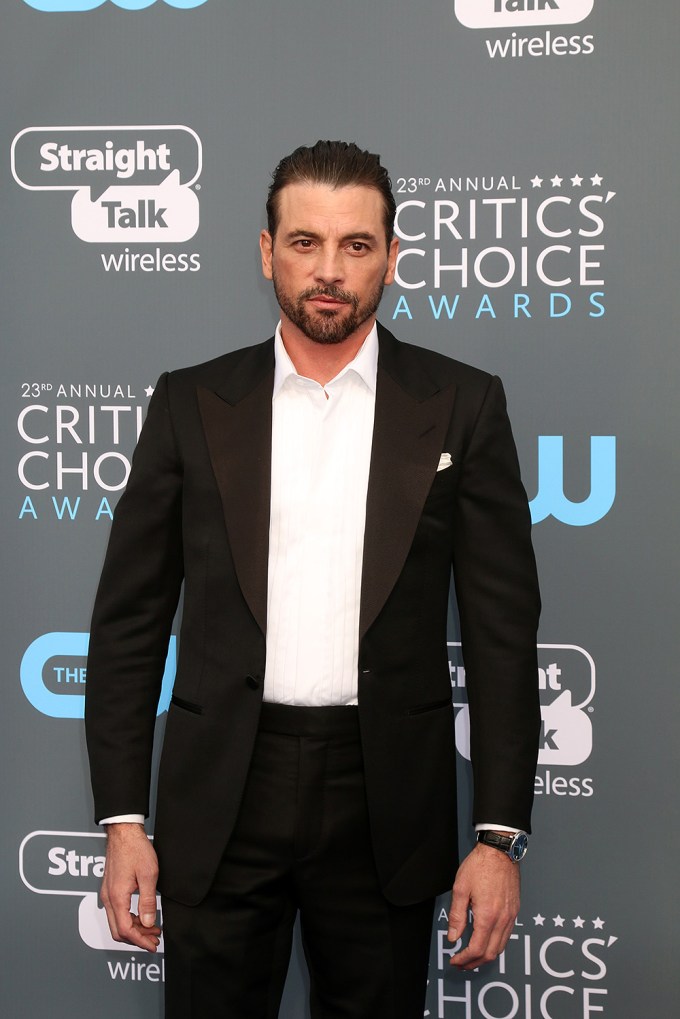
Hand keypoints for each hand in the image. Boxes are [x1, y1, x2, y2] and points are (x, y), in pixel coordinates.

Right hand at [101, 822, 160, 952]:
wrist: (123, 833)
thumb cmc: (135, 849)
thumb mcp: (148, 875)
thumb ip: (147, 901)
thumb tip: (149, 922)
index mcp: (117, 897)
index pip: (125, 930)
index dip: (140, 941)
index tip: (153, 945)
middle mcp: (108, 898)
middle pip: (118, 931)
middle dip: (137, 939)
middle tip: (154, 940)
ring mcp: (107, 894)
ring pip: (117, 922)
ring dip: (134, 929)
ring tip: (152, 929)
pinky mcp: (110, 889)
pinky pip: (117, 912)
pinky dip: (130, 919)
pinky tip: (143, 916)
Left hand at [447, 841, 519, 969]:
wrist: (500, 851)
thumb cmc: (480, 865)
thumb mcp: (461, 888)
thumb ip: (457, 915)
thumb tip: (453, 937)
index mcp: (487, 915)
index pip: (476, 949)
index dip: (464, 959)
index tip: (454, 960)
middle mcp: (502, 919)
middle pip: (490, 953)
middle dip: (474, 963)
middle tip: (460, 963)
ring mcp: (511, 916)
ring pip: (500, 947)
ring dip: (485, 957)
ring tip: (471, 956)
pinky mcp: (515, 911)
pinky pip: (506, 936)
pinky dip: (495, 945)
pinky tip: (485, 942)